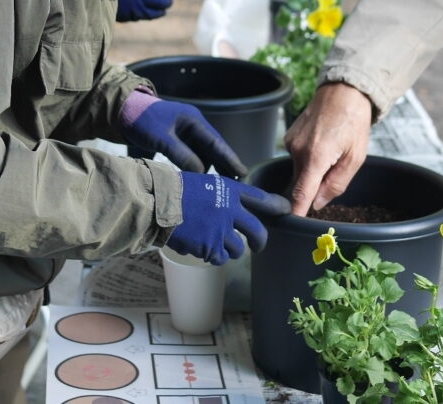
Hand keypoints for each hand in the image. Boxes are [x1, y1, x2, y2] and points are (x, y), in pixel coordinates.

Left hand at [121, 95, 246, 177]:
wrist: (123, 112)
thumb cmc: (142, 121)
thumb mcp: (161, 138)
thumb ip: (181, 155)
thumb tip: (201, 173)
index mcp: (193, 121)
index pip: (216, 142)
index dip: (230, 158)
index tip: (242, 172)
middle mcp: (194, 127)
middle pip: (213, 149)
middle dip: (224, 166)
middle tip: (237, 185)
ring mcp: (186, 134)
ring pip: (203, 154)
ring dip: (209, 169)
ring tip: (219, 188)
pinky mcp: (177, 141)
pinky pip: (192, 156)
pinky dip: (196, 168)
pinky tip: (198, 181)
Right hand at [166, 172, 290, 264]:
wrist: (157, 202)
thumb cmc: (175, 190)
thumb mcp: (204, 183)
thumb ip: (223, 196)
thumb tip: (234, 209)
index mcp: (229, 190)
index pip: (261, 199)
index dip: (276, 205)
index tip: (286, 210)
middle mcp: (230, 210)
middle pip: (257, 231)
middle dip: (260, 242)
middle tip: (258, 246)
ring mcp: (221, 230)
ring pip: (238, 249)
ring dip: (230, 250)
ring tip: (215, 244)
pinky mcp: (210, 246)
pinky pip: (219, 258)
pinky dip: (213, 256)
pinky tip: (202, 248)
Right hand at [284, 82, 372, 215]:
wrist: (343, 92)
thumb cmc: (353, 122)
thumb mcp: (355, 157)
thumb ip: (336, 184)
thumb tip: (317, 203)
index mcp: (316, 156)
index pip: (301, 193)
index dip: (296, 212)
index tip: (292, 226)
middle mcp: (297, 150)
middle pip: (301, 183)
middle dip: (314, 186)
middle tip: (335, 171)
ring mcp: (290, 142)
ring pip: (299, 171)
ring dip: (313, 171)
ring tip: (332, 153)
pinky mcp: (288, 137)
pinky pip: (296, 158)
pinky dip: (308, 159)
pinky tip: (323, 145)